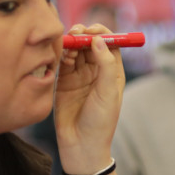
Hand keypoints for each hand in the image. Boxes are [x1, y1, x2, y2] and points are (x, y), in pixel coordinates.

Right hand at [54, 24, 124, 172]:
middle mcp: (96, 71)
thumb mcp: (108, 92)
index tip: (92, 29)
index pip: (109, 44)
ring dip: (72, 43)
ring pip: (75, 50)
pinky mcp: (62, 82)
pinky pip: (62, 62)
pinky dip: (62, 55)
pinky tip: (62, 56)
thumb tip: (99, 40)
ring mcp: (79, 75)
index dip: (101, 33)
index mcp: (112, 72)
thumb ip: (105, 64)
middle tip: (76, 32)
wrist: (81, 145)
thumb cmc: (100, 121)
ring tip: (68, 44)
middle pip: (90, 43)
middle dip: (83, 34)